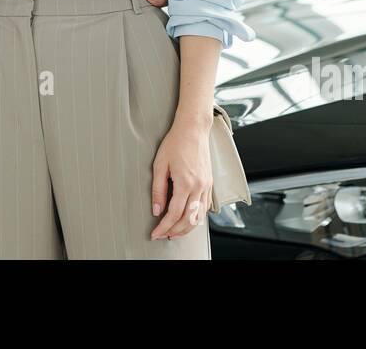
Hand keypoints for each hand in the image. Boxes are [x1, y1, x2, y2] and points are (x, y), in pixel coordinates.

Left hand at [150, 109, 214, 239]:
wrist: (193, 130)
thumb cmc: (176, 143)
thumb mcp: (160, 165)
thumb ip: (158, 190)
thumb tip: (156, 209)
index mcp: (185, 183)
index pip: (174, 214)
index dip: (164, 227)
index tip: (156, 232)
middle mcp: (199, 187)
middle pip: (188, 220)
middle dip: (175, 231)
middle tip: (163, 235)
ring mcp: (206, 186)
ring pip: (199, 217)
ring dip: (187, 228)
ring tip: (174, 232)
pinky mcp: (209, 184)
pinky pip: (205, 208)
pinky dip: (197, 218)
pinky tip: (188, 220)